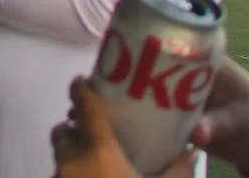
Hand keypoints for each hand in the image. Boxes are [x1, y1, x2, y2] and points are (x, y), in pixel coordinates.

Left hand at [51, 78, 193, 177]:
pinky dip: (71, 174)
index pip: (84, 106)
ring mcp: (58, 176)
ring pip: (59, 156)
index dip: (80, 88)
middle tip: (93, 132)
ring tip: (94, 161)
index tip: (82, 81)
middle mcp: (71, 160)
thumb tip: (190, 151)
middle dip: (74, 128)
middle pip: (63, 131)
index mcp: (98, 149)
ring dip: (72, 154)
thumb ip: (178, 169)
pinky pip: (59, 174)